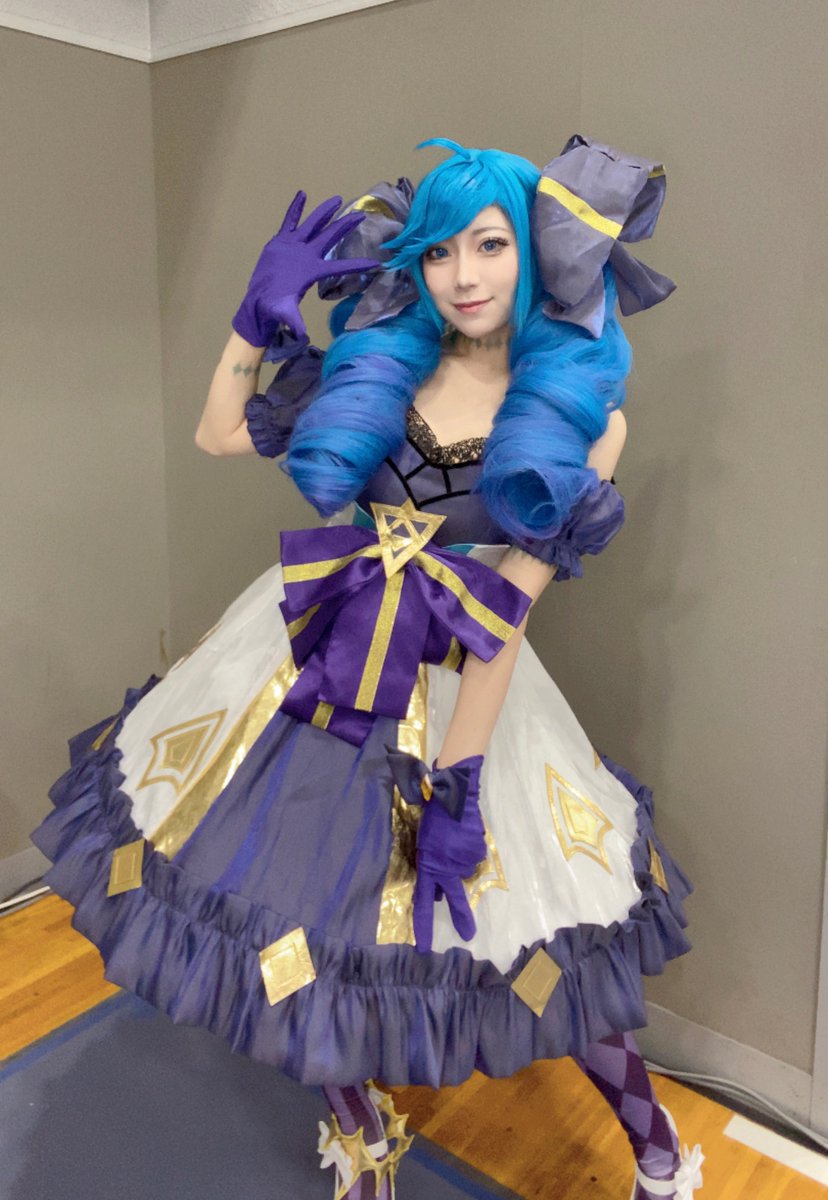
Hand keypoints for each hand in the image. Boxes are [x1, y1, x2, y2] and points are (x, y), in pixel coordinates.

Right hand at [232, 192, 379, 347]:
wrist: (259, 302)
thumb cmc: (274, 309)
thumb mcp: (286, 314)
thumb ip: (295, 321)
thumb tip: (302, 336)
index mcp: (313, 271)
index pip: (340, 266)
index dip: (358, 264)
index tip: (376, 262)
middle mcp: (307, 256)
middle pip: (330, 237)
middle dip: (345, 226)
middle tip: (361, 215)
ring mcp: (295, 247)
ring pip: (313, 225)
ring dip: (324, 213)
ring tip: (337, 200)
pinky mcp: (282, 242)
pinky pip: (289, 221)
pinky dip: (295, 209)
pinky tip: (302, 194)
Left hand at [386, 750, 486, 953]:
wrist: (452, 794)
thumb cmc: (432, 816)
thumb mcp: (425, 844)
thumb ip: (432, 867)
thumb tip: (441, 893)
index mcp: (428, 866)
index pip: (423, 902)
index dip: (423, 926)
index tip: (424, 947)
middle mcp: (446, 867)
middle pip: (454, 898)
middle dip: (462, 918)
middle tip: (469, 936)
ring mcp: (463, 860)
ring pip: (464, 870)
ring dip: (461, 861)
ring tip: (455, 838)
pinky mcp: (477, 851)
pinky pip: (474, 856)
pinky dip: (471, 849)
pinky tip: (465, 834)